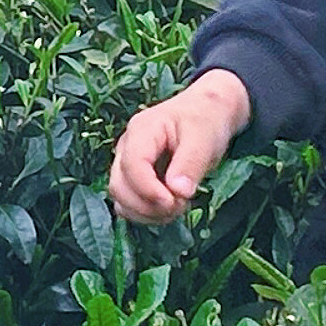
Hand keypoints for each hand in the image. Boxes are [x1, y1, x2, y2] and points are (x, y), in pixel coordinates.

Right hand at [107, 69, 249, 223]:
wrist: (207, 112)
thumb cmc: (204, 120)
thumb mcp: (204, 138)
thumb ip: (190, 164)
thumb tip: (178, 192)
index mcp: (142, 131)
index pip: (131, 165)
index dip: (148, 190)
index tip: (174, 201)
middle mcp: (127, 147)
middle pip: (119, 185)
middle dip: (148, 205)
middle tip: (180, 205)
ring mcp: (126, 163)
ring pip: (120, 198)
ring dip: (147, 213)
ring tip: (177, 207)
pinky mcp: (133, 178)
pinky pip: (128, 203)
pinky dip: (146, 214)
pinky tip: (170, 208)